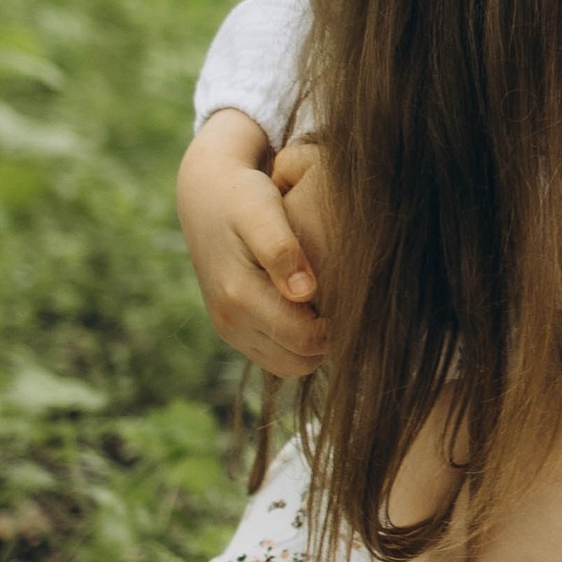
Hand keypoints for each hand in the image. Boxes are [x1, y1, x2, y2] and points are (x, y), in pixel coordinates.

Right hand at [178, 114, 323, 379]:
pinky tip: (311, 308)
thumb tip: (305, 293)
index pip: (306, 340)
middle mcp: (229, 322)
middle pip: (300, 361)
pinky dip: (297, 343)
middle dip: (327, 339)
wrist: (205, 196)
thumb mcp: (261, 212)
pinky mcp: (234, 331)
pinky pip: (277, 357)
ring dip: (313, 345)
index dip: (337, 326)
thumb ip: (281, 251)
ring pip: (290, 365)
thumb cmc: (242, 197)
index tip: (355, 298)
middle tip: (346, 302)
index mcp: (238, 297)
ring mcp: (230, 331)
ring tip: (329, 303)